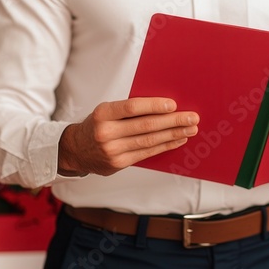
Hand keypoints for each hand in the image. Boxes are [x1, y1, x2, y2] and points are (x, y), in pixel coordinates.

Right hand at [57, 97, 198, 176]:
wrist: (76, 149)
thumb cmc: (98, 124)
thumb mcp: (107, 111)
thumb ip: (130, 109)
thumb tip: (164, 106)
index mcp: (103, 113)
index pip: (132, 107)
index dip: (154, 106)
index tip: (173, 104)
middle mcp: (107, 132)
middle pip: (146, 126)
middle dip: (173, 121)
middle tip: (192, 118)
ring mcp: (113, 150)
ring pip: (149, 141)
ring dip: (174, 135)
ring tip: (190, 129)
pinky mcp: (119, 163)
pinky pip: (147, 153)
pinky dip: (165, 145)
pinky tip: (178, 140)